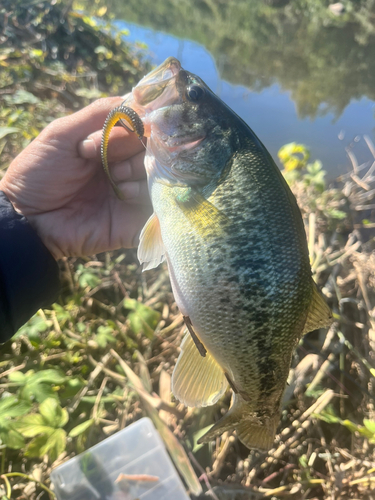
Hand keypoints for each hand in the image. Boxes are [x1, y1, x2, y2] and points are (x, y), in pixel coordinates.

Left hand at [0, 97, 151, 258]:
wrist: (29, 219)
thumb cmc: (39, 174)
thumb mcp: (63, 132)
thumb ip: (100, 113)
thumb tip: (141, 101)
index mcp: (109, 143)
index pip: (141, 124)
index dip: (136, 123)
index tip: (117, 130)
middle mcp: (124, 165)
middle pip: (153, 146)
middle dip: (131, 147)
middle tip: (104, 160)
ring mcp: (132, 191)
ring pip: (159, 171)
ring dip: (137, 170)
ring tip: (115, 181)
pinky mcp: (136, 218)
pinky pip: (158, 201)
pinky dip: (144, 192)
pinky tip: (124, 194)